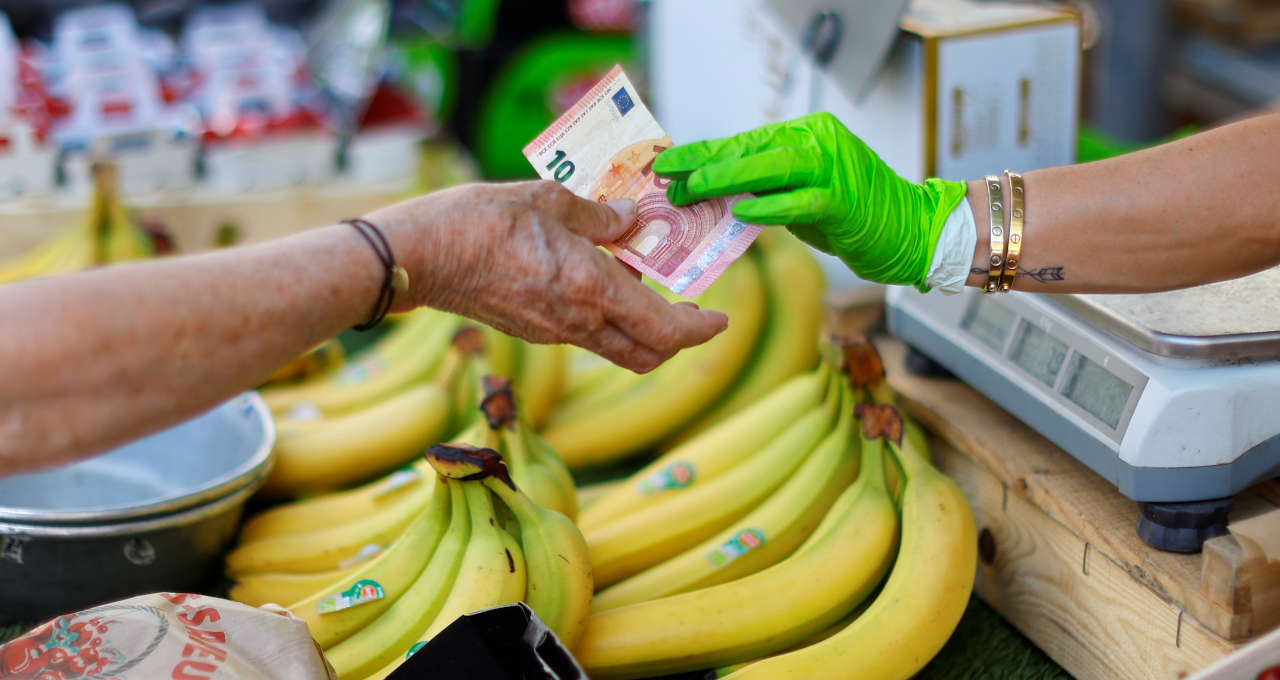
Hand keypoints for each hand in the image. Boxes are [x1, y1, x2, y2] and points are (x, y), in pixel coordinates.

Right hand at [367, 181, 727, 372]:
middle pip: (649, 353)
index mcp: (592, 289)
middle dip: (679, 337)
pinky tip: (602, 280)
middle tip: (693, 309)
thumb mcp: (548, 200)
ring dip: (644, 328)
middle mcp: (579, 322)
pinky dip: (610, 318)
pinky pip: (588, 335)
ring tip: (646, 284)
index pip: (666, 330)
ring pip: (619, 348)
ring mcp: (555, 333)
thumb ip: (599, 215)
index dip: (701, 329)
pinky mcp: (533, 331)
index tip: (720, 318)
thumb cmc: (479, 220)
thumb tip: (632, 219)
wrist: (419, 256)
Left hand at [652, 112, 966, 289]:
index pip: (744, 141)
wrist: (915, 230)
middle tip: (666, 174)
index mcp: (806, 134)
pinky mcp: (844, 199)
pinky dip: (769, 207)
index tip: (666, 162)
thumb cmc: (855, 216)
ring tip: (693, 188)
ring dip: (728, 178)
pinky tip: (741, 214)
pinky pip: (799, 201)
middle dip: (704, 162)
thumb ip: (767, 189)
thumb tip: (714, 197)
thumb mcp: (804, 194)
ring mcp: (833, 167)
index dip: (703, 152)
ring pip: (771, 167)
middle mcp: (818, 141)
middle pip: (750, 148)